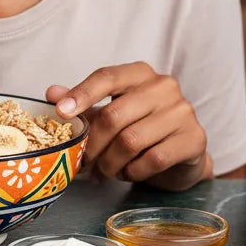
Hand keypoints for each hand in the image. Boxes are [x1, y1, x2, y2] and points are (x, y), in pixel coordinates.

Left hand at [46, 63, 212, 190]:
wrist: (183, 154)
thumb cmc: (142, 128)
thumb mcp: (112, 113)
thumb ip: (84, 104)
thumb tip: (52, 94)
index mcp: (140, 73)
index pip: (107, 77)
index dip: (81, 94)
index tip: (61, 112)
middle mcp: (164, 86)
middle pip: (114, 115)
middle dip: (93, 145)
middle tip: (83, 163)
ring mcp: (183, 111)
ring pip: (131, 140)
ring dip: (111, 162)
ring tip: (106, 170)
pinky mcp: (194, 138)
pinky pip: (153, 159)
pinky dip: (133, 171)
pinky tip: (129, 172)